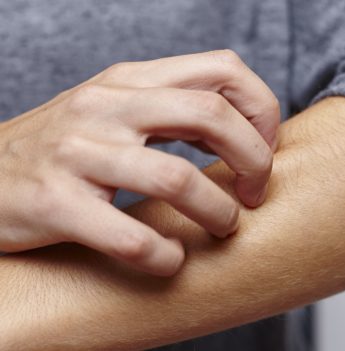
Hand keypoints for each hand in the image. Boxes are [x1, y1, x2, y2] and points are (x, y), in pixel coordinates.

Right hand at [0, 50, 279, 275]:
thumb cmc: (65, 149)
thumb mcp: (117, 110)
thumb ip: (173, 111)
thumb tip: (242, 131)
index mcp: (131, 80)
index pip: (222, 69)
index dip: (261, 110)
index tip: (264, 150)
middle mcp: (107, 107)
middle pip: (211, 114)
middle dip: (254, 159)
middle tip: (255, 194)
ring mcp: (79, 153)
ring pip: (176, 178)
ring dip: (218, 213)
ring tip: (223, 228)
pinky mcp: (54, 204)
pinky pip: (130, 236)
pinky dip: (164, 256)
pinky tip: (170, 260)